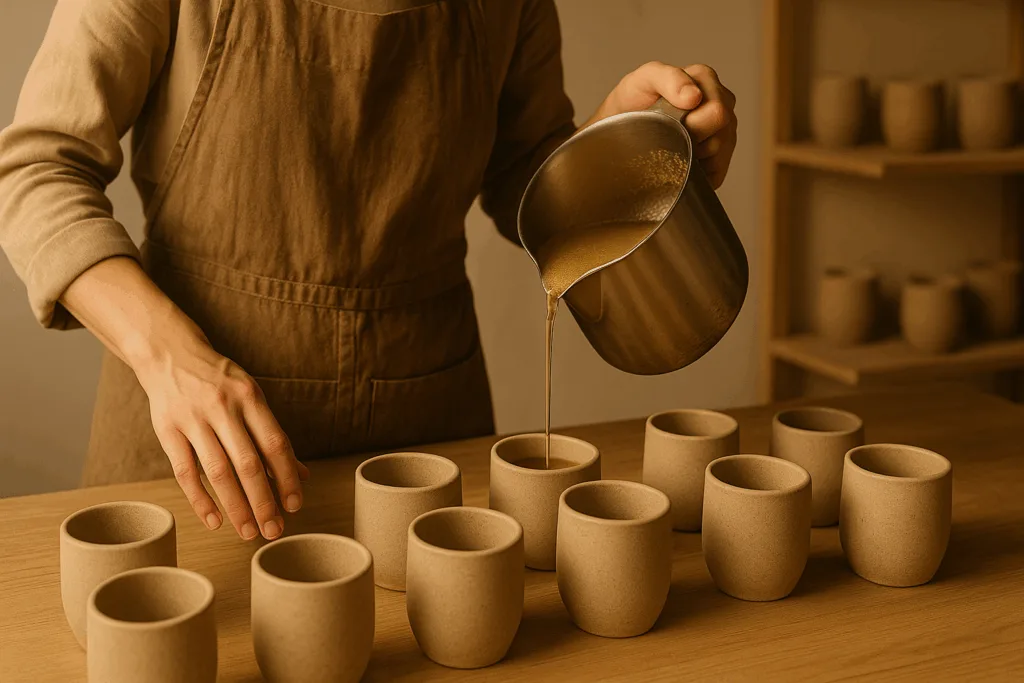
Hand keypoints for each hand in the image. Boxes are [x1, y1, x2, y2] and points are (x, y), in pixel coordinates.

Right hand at [63, 258, 308, 539]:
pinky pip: (185, 471)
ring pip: (218, 472)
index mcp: (250, 397)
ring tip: (248, 532)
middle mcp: (223, 407)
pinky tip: (215, 520)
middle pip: (248, 463)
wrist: (169, 354)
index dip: (288, 477)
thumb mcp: (252, 398)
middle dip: (263, 501)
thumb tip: (302, 475)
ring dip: (236, 506)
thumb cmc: (220, 381)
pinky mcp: (167, 430)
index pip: (275, 444)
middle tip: (274, 531)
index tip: (296, 505)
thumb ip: (273, 436)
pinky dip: (200, 499)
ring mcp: (193, 419)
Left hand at [585, 61, 737, 188]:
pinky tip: (680, 162)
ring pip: (719, 154)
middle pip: (722, 133)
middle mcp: (721, 103)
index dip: (693, 124)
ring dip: (692, 156)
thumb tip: (694, 97)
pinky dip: (696, 173)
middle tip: (667, 136)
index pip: (717, 111)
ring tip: (671, 146)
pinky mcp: (719, 160)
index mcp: (706, 81)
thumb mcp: (642, 80)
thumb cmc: (630, 104)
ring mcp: (724, 131)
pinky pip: (716, 173)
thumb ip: (668, 77)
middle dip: (692, 140)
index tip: (667, 122)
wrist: (616, 132)